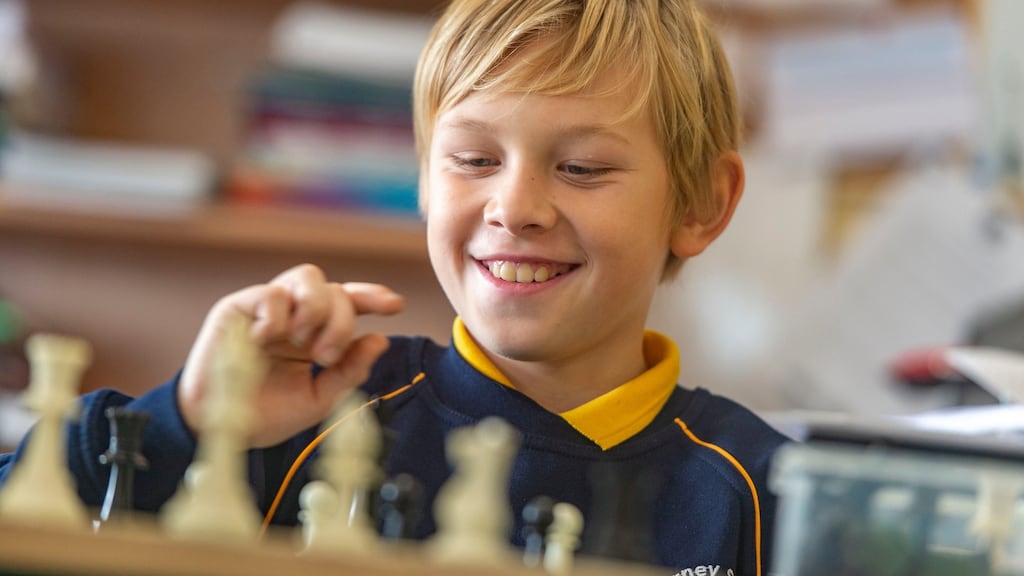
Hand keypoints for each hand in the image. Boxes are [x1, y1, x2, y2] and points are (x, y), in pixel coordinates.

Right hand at [177, 264, 404, 447]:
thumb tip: (379, 339)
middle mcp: (296, 313)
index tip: (395, 306)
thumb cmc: (267, 412)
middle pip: (335, 290)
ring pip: (307, 276)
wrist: (220, 428)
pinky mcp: (238, 307)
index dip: (373, 297)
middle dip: (341, 322)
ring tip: (302, 342)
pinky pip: (270, 293)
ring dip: (315, 309)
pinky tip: (266, 341)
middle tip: (325, 356)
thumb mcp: (319, 397)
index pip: (349, 302)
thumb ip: (349, 370)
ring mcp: (268, 307)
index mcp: (317, 331)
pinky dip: (278, 317)